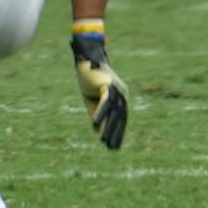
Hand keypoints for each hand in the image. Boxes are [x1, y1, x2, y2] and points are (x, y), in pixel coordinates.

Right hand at [70, 30, 127, 149]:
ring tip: (104, 140)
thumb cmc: (89, 79)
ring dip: (109, 127)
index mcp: (120, 97)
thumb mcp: (92, 100)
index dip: (118, 132)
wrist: (86, 59)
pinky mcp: (107, 85)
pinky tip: (95, 124)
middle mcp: (121, 94)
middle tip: (112, 148)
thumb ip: (97, 114)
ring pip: (114, 113)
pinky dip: (100, 113)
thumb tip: (97, 131)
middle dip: (116, 134)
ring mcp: (116, 89)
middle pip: (120, 118)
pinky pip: (105, 102)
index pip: (121, 119)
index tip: (114, 145)